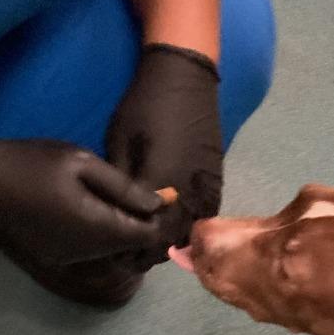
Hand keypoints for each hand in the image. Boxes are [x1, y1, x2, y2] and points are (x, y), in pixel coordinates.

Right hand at [0, 135, 166, 265]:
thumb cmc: (33, 164)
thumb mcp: (83, 163)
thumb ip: (124, 187)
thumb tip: (159, 204)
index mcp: (98, 228)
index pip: (147, 236)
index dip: (158, 219)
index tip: (158, 197)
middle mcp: (88, 252)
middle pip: (130, 247)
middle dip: (139, 225)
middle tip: (135, 195)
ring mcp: (71, 258)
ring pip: (111, 250)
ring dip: (118, 230)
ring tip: (111, 199)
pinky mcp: (57, 258)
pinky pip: (90, 250)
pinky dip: (98, 235)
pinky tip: (88, 210)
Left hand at [106, 43, 222, 254]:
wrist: (185, 77)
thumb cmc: (144, 106)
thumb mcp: (120, 144)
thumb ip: (122, 185)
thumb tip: (116, 216)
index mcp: (162, 183)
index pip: (149, 234)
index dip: (134, 250)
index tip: (118, 256)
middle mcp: (190, 192)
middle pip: (173, 238)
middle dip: (152, 252)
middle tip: (132, 257)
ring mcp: (208, 187)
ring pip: (193, 230)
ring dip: (174, 242)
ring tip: (153, 246)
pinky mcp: (218, 181)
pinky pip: (207, 216)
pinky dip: (192, 228)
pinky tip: (178, 230)